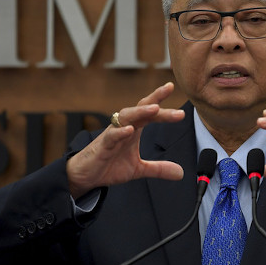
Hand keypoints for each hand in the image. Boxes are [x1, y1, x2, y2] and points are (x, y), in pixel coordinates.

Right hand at [66, 82, 185, 198]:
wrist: (85, 175)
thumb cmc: (109, 165)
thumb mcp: (138, 169)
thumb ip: (158, 169)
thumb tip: (180, 173)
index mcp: (133, 129)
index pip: (149, 112)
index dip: (160, 101)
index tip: (173, 88)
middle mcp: (123, 127)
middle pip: (140, 109)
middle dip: (155, 99)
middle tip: (169, 90)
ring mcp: (112, 134)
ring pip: (125, 117)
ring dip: (140, 111)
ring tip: (154, 108)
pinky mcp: (102, 146)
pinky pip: (111, 136)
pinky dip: (120, 132)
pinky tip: (129, 130)